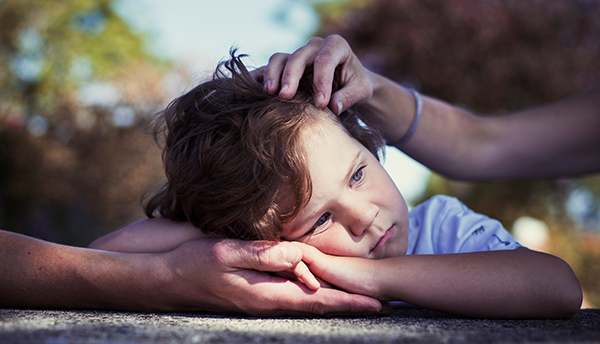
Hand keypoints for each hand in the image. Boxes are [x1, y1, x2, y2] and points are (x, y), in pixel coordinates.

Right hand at [159, 238, 381, 315]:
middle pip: (317, 305)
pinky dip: (315, 294)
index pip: (316, 301)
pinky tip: (322, 288)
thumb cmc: (193, 263)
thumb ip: (264, 255)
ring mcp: (261, 298)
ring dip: (336, 300)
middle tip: (382, 304)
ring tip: (361, 299)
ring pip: (307, 301)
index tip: (376, 304)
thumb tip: (301, 259)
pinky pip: (292, 295)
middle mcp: (267, 300)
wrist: (165, 278)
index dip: (347, 302)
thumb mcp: (227, 253)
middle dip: (350, 305)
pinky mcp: (255, 291)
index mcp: (264, 294)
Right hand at [261, 35, 372, 114]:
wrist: (349, 82)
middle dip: (291, 76)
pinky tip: (256, 90)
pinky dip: (262, 77)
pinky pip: (270, 68)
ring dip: (273, 75)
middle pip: (299, 57)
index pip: (325, 60)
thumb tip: (334, 106)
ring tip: (270, 93)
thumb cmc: (356, 84)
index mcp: (336, 46)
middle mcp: (315, 46)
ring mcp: (298, 55)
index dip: (322, 81)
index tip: (321, 104)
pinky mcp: (286, 66)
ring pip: (280, 58)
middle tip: (286, 97)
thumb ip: (350, 96)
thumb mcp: (362, 90)